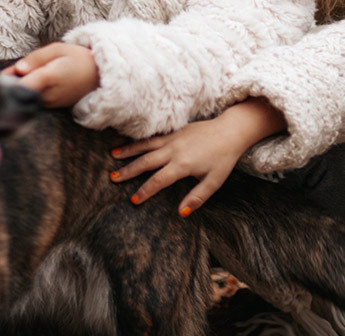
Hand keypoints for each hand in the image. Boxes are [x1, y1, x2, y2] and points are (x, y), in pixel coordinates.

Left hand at [5, 43, 99, 107]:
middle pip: (19, 92)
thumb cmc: (79, 59)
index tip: (0, 75)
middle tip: (14, 70)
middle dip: (11, 82)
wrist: (101, 77)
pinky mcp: (52, 108)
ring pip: (25, 97)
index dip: (7, 82)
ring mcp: (50, 104)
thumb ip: (36, 58)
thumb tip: (18, 68)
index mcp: (49, 77)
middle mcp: (48, 94)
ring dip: (20, 87)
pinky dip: (29, 92)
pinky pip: (33, 101)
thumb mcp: (59, 49)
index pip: (20, 86)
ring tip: (26, 74)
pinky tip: (34, 82)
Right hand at [109, 99, 284, 216]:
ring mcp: (173, 138)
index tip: (133, 200)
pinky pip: (153, 136)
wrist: (231, 131)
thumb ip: (196, 198)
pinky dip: (140, 139)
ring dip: (129, 150)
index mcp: (183, 164)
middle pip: (146, 161)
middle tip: (113, 178)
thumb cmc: (224, 158)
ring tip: (113, 155)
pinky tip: (130, 141)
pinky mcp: (176, 130)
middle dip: (129, 170)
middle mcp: (174, 150)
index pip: (159, 180)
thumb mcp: (214, 182)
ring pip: (146, 145)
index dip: (145, 191)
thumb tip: (180, 213)